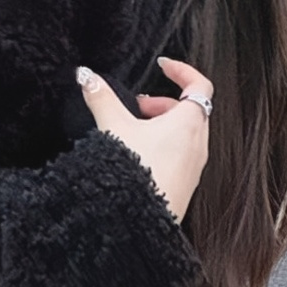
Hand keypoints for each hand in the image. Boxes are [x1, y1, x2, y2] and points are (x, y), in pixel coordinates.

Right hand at [77, 57, 212, 222]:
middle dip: (163, 102)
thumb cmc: (136, 173)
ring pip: (185, 133)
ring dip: (163, 124)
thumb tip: (86, 76)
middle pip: (190, 109)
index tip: (163, 66)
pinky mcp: (186, 183)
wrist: (141, 220)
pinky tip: (138, 155)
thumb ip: (101, 97)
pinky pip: (181, 154)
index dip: (182, 70)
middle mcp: (198, 143)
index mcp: (189, 123)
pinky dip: (165, 145)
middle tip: (137, 106)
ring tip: (134, 130)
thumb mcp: (114, 126)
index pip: (199, 85)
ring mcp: (195, 165)